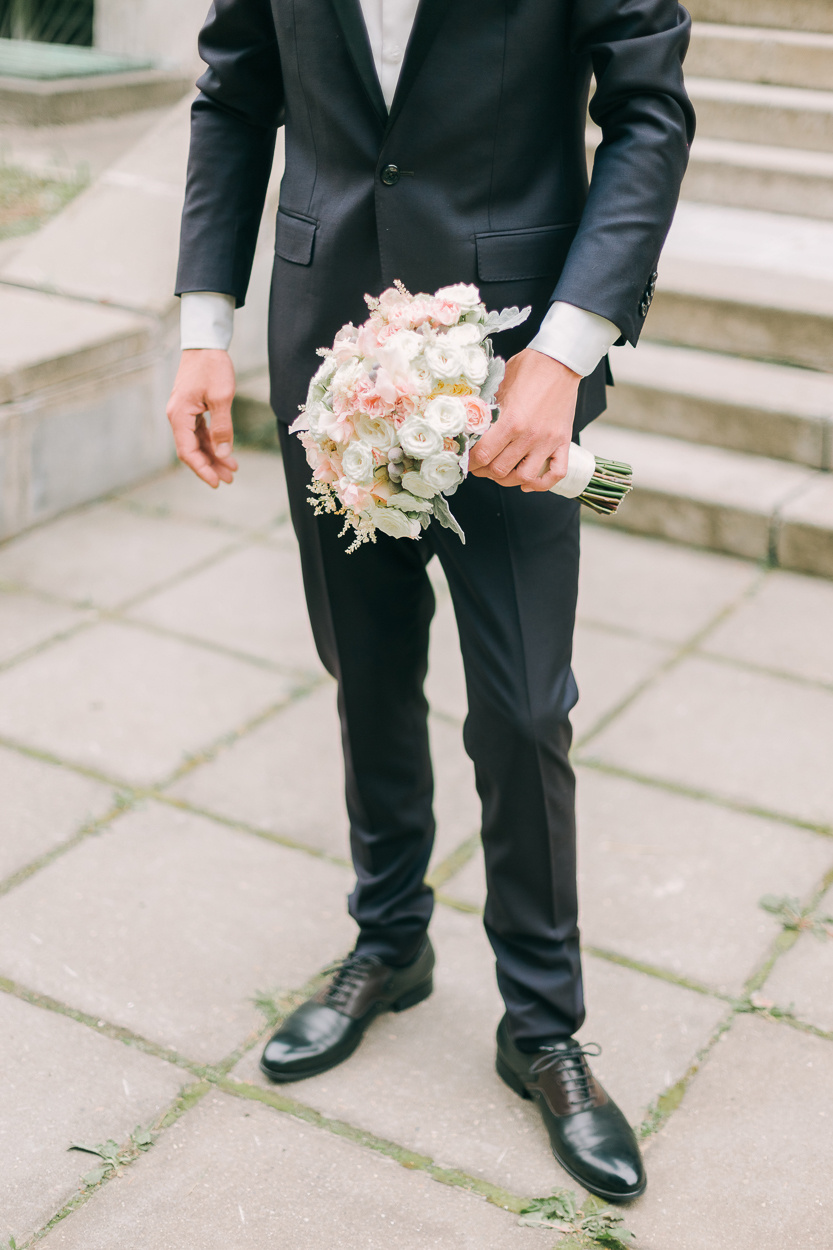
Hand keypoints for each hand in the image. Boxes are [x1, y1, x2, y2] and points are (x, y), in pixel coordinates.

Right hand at [166, 349, 238, 487]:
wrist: (205, 344)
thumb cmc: (212, 367)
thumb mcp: (222, 398)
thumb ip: (222, 427)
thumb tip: (224, 453)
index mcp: (180, 415)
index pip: (188, 451)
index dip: (202, 469)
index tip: (216, 482)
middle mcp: (177, 416)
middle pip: (191, 450)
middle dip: (210, 465)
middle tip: (229, 479)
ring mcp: (183, 413)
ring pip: (196, 442)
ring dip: (213, 456)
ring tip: (232, 469)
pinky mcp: (191, 409)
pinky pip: (199, 432)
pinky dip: (212, 442)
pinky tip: (225, 451)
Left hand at [468, 348, 580, 491]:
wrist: (560, 361)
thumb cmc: (528, 369)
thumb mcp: (499, 386)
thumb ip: (486, 411)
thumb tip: (468, 429)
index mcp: (510, 421)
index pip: (482, 455)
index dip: (469, 462)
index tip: (466, 460)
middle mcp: (529, 435)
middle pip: (500, 470)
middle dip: (484, 471)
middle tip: (479, 466)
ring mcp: (548, 441)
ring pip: (524, 477)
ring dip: (508, 480)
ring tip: (501, 472)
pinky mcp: (563, 442)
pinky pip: (555, 474)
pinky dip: (541, 484)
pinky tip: (528, 482)